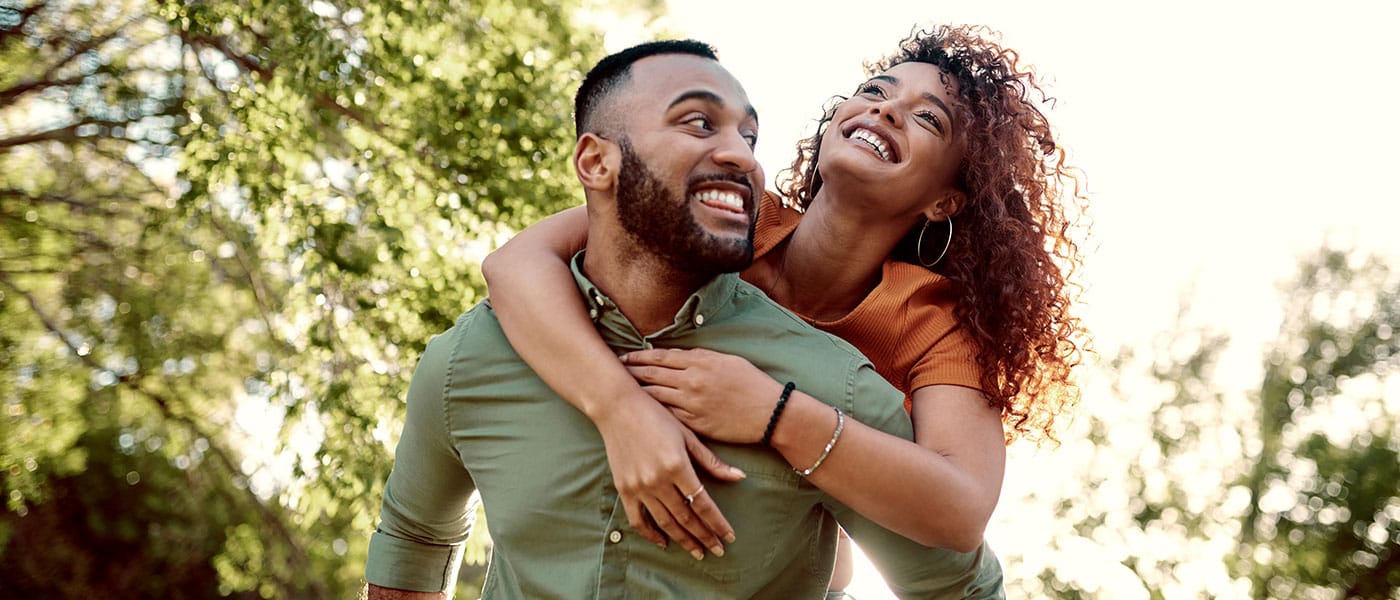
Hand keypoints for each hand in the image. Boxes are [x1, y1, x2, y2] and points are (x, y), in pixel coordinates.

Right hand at [593, 394, 744, 558]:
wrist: (618, 408)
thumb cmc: (657, 416)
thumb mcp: (688, 435)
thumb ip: (712, 462)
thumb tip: (740, 478)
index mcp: (677, 466)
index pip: (703, 503)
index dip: (717, 523)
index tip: (729, 537)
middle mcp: (658, 480)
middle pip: (686, 517)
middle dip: (704, 536)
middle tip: (717, 550)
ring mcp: (639, 487)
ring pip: (665, 522)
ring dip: (683, 540)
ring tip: (697, 551)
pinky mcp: (624, 489)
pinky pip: (638, 520)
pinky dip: (651, 534)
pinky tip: (664, 542)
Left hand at [620, 348, 786, 443]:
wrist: (770, 412)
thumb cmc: (752, 384)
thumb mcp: (727, 361)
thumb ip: (701, 357)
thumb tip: (679, 356)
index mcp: (700, 362)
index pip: (661, 357)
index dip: (640, 356)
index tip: (625, 357)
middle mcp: (692, 380)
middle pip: (652, 374)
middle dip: (630, 372)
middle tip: (613, 371)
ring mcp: (692, 403)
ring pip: (655, 395)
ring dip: (635, 392)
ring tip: (620, 391)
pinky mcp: (694, 424)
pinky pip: (667, 416)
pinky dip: (652, 412)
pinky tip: (640, 411)